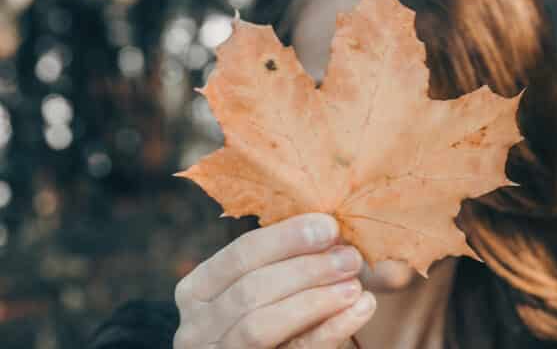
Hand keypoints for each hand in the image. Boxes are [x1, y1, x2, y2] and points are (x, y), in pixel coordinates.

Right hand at [173, 213, 375, 347]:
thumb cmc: (268, 316)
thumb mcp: (262, 287)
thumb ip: (285, 261)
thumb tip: (330, 228)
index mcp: (197, 290)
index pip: (240, 254)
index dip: (287, 237)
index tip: (330, 226)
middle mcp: (196, 326)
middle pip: (251, 288)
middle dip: (306, 269)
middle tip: (351, 257)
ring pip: (261, 325)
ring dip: (314, 300)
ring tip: (354, 285)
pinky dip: (329, 331)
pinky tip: (360, 310)